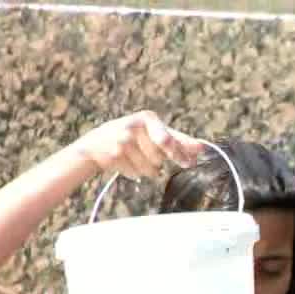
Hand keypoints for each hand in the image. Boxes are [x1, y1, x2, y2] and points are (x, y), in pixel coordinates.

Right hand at [73, 111, 202, 178]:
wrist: (93, 145)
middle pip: (161, 157)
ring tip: (134, 157)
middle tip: (149, 154)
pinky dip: (134, 172)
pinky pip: (137, 173)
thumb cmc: (131, 138)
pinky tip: (124, 162)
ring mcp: (122, 140)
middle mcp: (134, 126)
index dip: (183, 148)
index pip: (169, 138)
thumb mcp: (151, 133)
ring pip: (151, 169)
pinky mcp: (114, 154)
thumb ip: (176, 140)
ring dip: (147, 168)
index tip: (199, 151)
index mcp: (148, 118)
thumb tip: (201, 148)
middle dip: (159, 160)